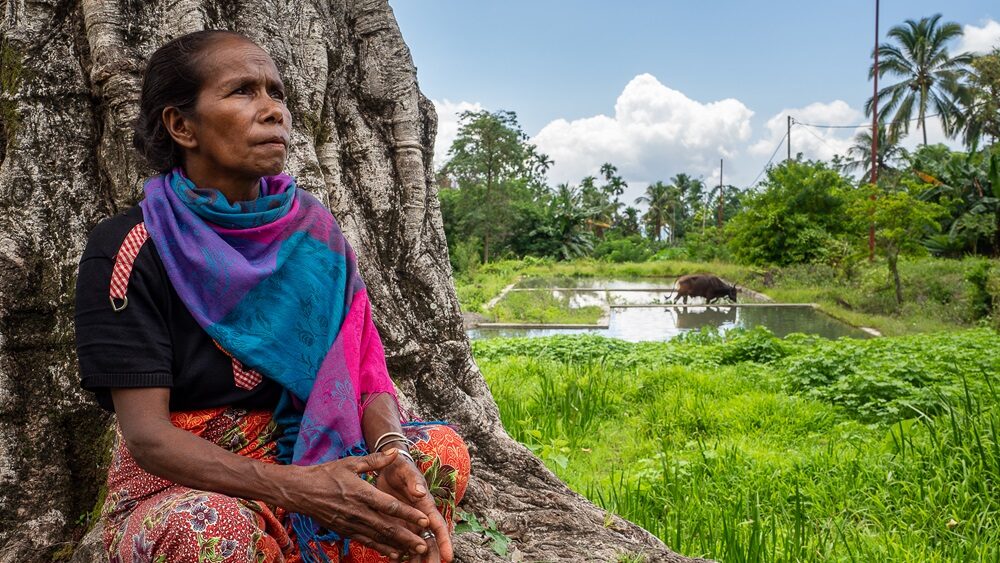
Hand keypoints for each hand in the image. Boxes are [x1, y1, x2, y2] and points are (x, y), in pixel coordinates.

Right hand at [290, 449, 432, 559]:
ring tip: (414, 551)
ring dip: (398, 545)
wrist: (300, 491)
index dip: (408, 514)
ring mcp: (351, 523)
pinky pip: (366, 541)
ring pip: (378, 537)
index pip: (390, 506)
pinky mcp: (345, 530)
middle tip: (424, 543)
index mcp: (362, 492)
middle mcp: (358, 511)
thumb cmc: (326, 474)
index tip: (424, 519)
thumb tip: (395, 452)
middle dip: (408, 536)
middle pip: (387, 526)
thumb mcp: (351, 463)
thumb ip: (375, 460)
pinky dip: (381, 548)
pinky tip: (393, 553)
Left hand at [375, 450, 452, 562]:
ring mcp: (409, 523)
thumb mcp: (405, 470)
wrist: (388, 468)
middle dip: (432, 557)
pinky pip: (400, 543)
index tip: (448, 557)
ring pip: (415, 546)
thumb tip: (420, 491)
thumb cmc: (400, 467)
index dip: (444, 541)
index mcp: (425, 505)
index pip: (438, 525)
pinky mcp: (397, 525)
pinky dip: (399, 555)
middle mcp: (420, 517)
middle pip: (429, 541)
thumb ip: (413, 480)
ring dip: (416, 560)